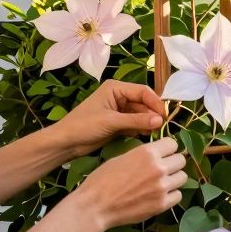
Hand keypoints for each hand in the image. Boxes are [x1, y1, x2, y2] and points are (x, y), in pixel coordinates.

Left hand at [47, 80, 166, 158]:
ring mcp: (119, 110)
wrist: (65, 143)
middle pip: (144, 103)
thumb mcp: (111, 122)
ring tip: (154, 133)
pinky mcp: (119, 123)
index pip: (143, 91)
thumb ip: (137, 120)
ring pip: (141, 114)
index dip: (155, 103)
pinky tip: (146, 136)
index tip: (165, 116)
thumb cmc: (84, 126)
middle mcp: (119, 97)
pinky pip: (136, 123)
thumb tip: (161, 120)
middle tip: (162, 127)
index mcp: (116, 88)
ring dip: (148, 123)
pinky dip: (141, 129)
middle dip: (152, 114)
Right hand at [70, 138, 185, 230]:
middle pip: (181, 160)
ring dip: (173, 179)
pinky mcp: (162, 204)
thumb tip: (159, 152)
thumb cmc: (102, 180)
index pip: (173, 144)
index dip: (167, 149)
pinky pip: (178, 195)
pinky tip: (159, 195)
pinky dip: (171, 195)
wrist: (95, 206)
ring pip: (182, 177)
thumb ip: (143, 155)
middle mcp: (159, 167)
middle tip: (162, 169)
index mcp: (147, 153)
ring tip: (161, 183)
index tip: (163, 154)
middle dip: (172, 163)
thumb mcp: (122, 157)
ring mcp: (162, 187)